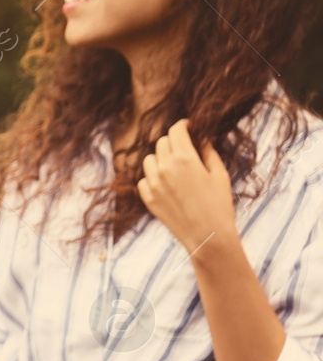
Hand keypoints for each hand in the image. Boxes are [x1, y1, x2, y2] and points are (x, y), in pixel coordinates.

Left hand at [138, 119, 237, 255]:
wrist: (206, 235)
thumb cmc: (218, 203)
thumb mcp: (218, 173)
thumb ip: (207, 151)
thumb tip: (201, 138)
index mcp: (185, 158)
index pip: (176, 130)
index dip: (183, 125)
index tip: (188, 127)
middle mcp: (165, 168)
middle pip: (162, 142)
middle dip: (173, 141)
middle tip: (184, 148)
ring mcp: (153, 184)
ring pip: (149, 159)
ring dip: (160, 158)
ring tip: (174, 166)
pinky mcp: (147, 198)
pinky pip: (143, 180)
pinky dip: (152, 177)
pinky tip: (166, 183)